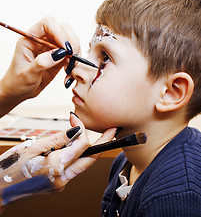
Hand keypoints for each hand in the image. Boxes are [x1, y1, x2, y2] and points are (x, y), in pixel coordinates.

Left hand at [0, 16, 80, 115]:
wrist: (19, 92)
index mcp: (30, 38)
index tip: (65, 48)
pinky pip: (72, 55)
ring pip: (70, 41)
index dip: (59, 32)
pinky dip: (74, 62)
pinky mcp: (59, 59)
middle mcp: (42, 40)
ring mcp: (51, 49)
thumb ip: (42, 62)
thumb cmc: (17, 82)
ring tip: (69, 68)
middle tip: (72, 57)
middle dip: (71, 42)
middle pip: (63, 28)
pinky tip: (69, 72)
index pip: (47, 23)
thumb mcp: (27, 74)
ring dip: (75, 53)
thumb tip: (59, 53)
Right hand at [0, 113, 115, 205]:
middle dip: (104, 143)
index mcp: (56, 166)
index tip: (75, 118)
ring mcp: (62, 184)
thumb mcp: (33, 147)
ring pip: (83, 164)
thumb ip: (58, 139)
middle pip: (91, 158)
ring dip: (89, 150)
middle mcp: (63, 178)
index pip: (83, 145)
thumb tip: (77, 130)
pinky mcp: (59, 185)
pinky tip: (72, 148)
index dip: (83, 129)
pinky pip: (73, 168)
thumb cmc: (11, 166)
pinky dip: (76, 157)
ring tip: (97, 136)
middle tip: (113, 129)